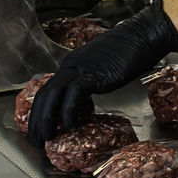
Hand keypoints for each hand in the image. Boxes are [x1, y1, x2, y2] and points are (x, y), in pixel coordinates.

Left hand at [28, 0, 177, 145]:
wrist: (141, 36)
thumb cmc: (127, 52)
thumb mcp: (101, 69)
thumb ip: (89, 82)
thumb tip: (84, 102)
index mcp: (71, 66)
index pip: (46, 91)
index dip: (39, 112)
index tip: (38, 130)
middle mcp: (70, 66)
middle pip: (44, 95)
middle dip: (36, 121)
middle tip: (35, 141)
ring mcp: (80, 69)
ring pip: (52, 95)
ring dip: (47, 119)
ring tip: (48, 138)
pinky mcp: (93, 74)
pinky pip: (74, 94)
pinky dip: (68, 111)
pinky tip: (71, 124)